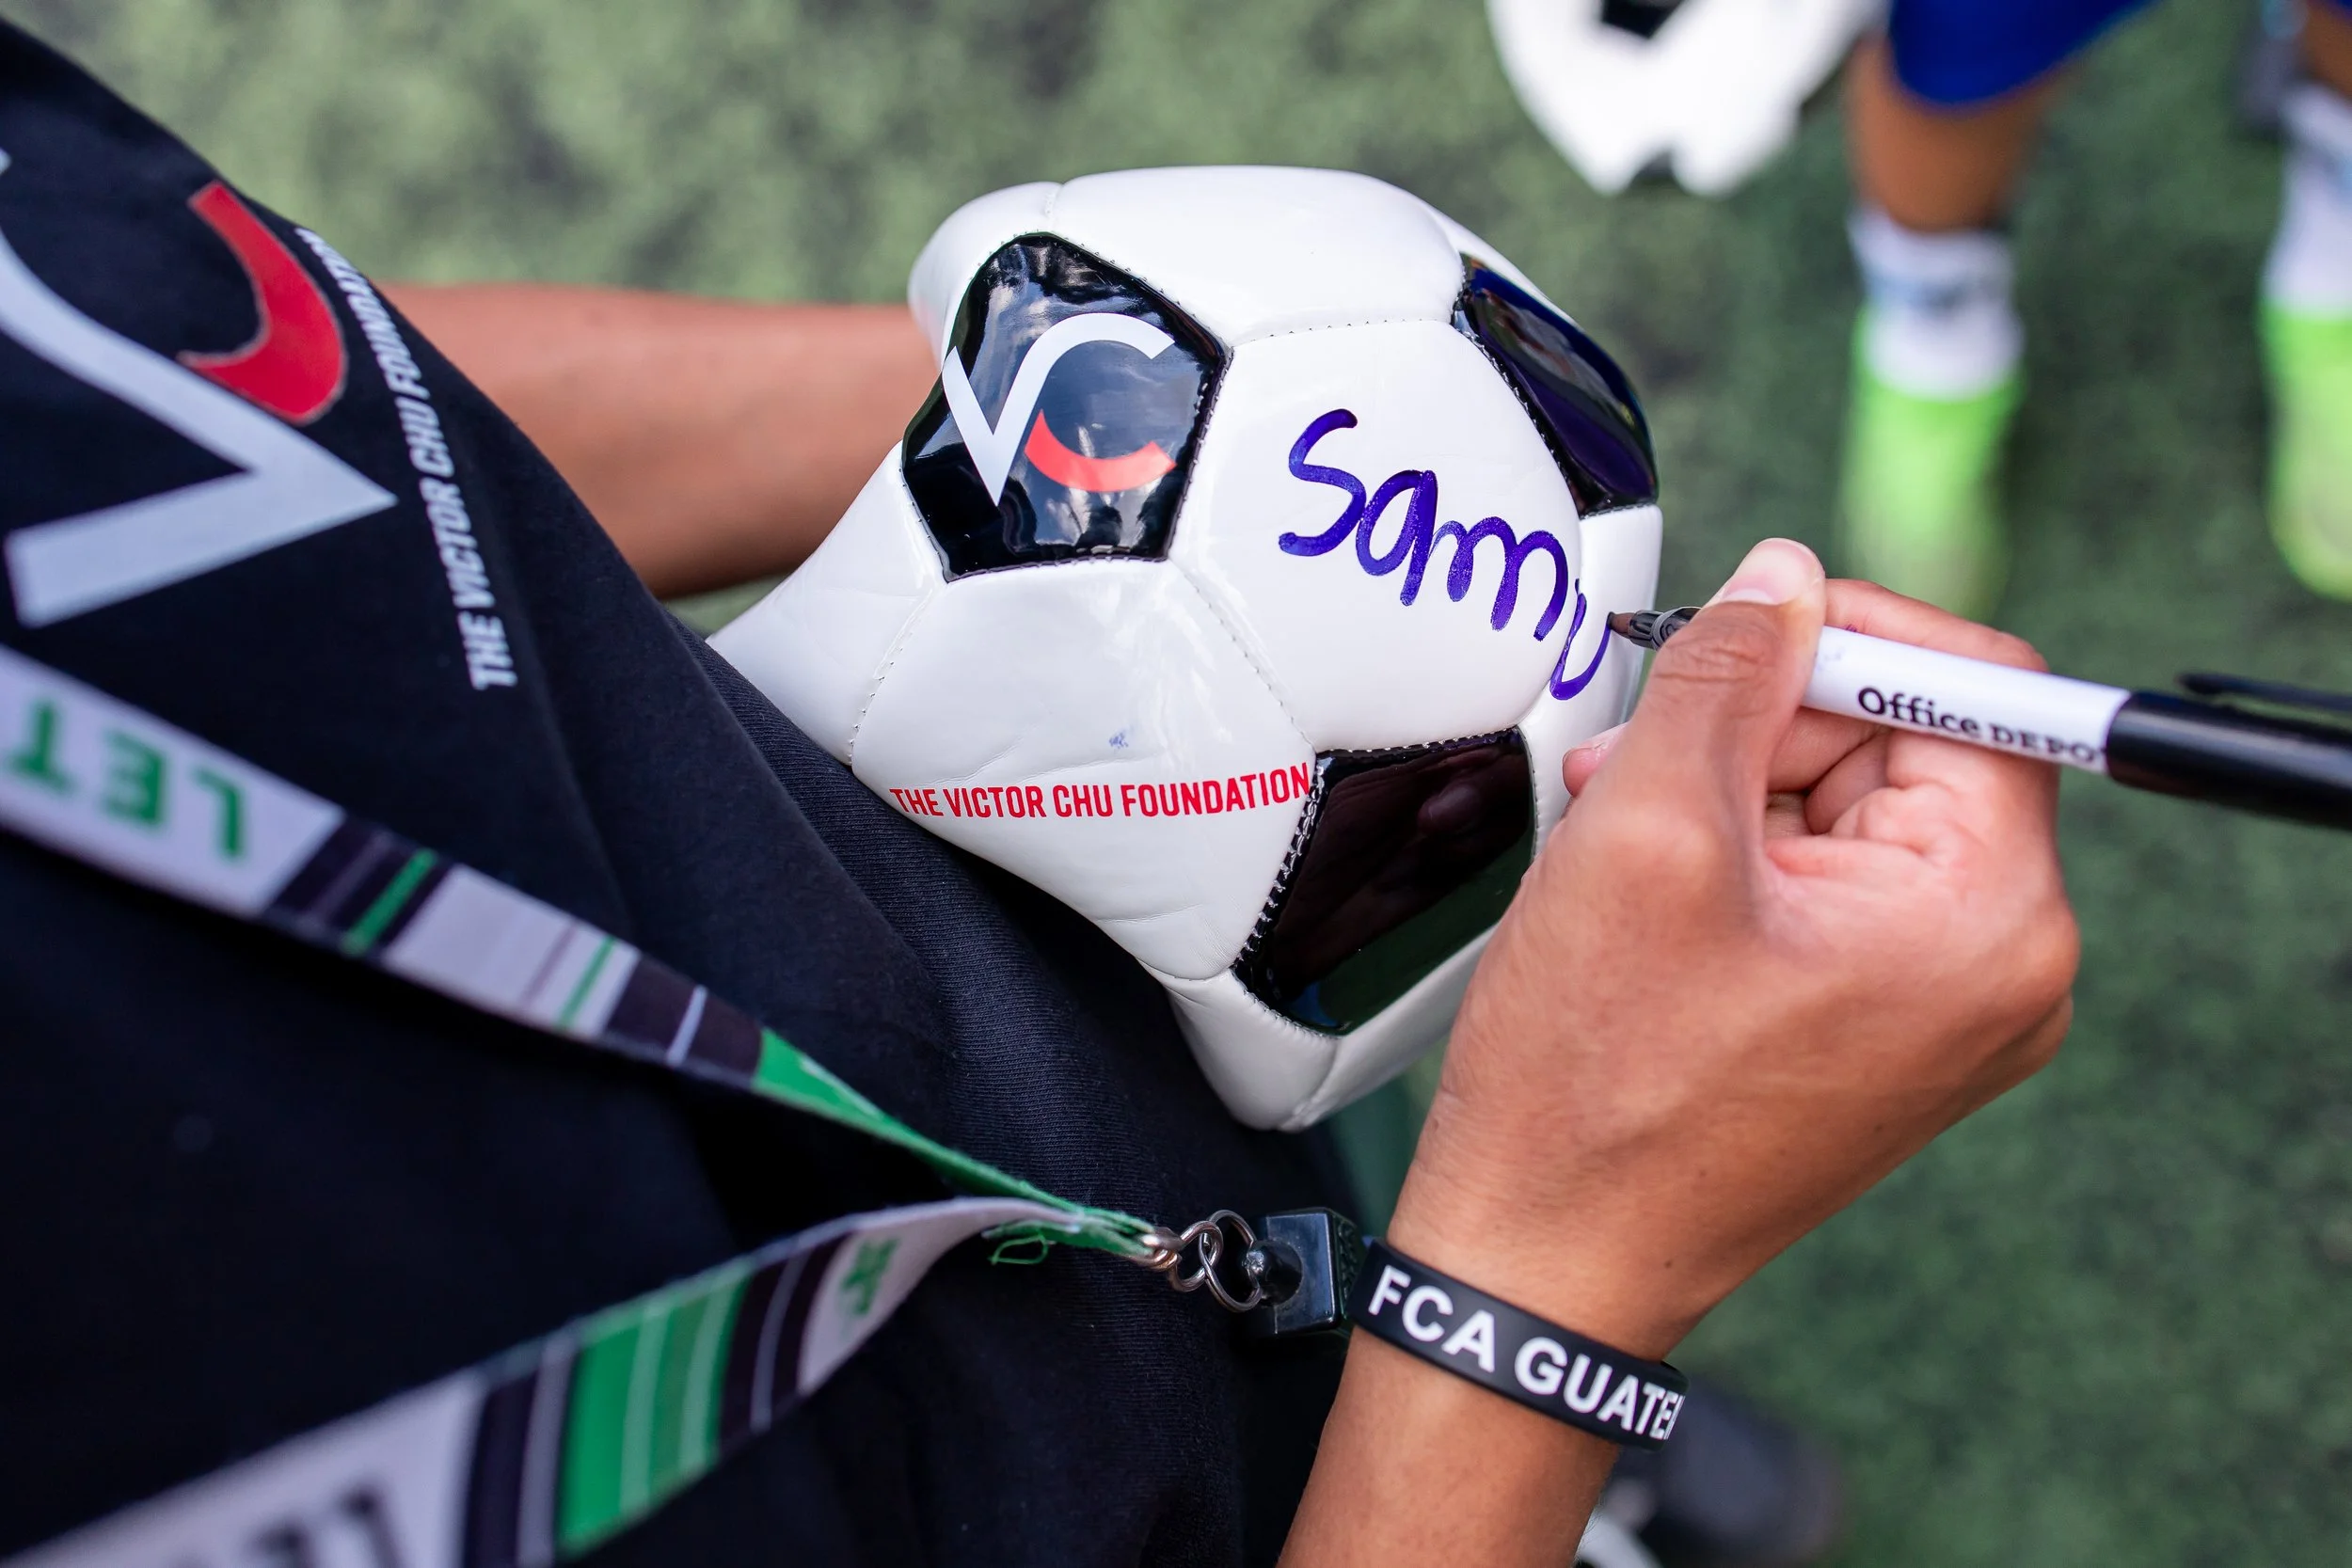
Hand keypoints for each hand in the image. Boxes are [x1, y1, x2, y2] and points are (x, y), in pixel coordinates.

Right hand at [1284, 539, 2077, 1565]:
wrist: (1547, 1257)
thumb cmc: (1597, 1091)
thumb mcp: (1648, 830)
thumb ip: (1728, 675)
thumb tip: (1783, 581)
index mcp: (1986, 916)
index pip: (1971, 685)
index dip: (1841, 635)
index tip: (1733, 640)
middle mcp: (2001, 968)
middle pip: (1909, 744)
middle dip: (1763, 730)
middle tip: (1637, 765)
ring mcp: (1946, 1007)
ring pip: (1855, 811)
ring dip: (1733, 794)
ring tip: (1620, 839)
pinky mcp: (1885, 1029)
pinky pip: (1835, 887)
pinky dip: (1740, 862)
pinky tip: (1649, 893)